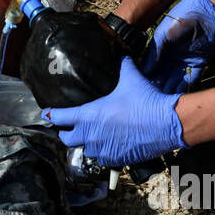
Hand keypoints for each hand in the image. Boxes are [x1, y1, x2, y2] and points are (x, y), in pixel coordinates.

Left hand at [44, 57, 185, 167]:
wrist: (167, 123)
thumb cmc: (145, 100)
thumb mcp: (131, 79)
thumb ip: (123, 66)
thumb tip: (122, 55)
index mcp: (88, 115)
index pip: (60, 117)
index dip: (52, 114)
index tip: (47, 113)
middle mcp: (91, 135)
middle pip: (67, 139)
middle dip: (66, 133)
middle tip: (68, 128)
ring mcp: (103, 150)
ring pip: (86, 151)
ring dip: (86, 145)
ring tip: (91, 137)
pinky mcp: (117, 160)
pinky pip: (103, 160)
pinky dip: (103, 154)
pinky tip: (108, 147)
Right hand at [141, 0, 214, 93]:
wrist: (205, 12)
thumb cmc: (180, 18)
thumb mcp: (163, 34)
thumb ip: (155, 52)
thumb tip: (145, 70)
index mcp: (161, 50)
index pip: (152, 67)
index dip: (147, 78)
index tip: (140, 90)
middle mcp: (172, 57)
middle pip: (163, 76)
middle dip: (158, 87)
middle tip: (151, 100)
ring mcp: (185, 61)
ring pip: (176, 79)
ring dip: (171, 89)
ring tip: (164, 101)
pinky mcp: (199, 63)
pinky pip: (191, 77)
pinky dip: (186, 86)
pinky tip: (179, 95)